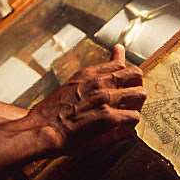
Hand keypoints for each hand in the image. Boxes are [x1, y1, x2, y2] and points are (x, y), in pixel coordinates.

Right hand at [29, 44, 145, 154]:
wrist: (39, 129)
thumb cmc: (51, 112)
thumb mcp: (73, 82)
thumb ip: (96, 71)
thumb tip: (117, 50)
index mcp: (89, 73)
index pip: (121, 64)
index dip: (127, 76)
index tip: (125, 86)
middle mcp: (100, 82)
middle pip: (136, 74)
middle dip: (136, 88)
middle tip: (129, 102)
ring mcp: (105, 99)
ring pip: (140, 94)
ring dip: (136, 106)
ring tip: (126, 116)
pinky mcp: (108, 117)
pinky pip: (134, 117)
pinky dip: (130, 125)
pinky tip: (120, 129)